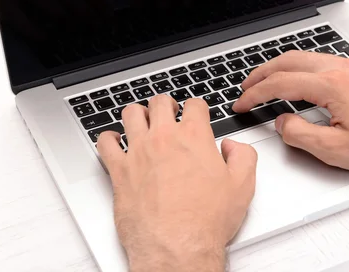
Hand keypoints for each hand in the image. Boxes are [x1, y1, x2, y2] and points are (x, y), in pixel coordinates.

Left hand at [97, 96, 256, 271]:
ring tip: (142, 120)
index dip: (197, 107)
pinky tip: (114, 141)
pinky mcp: (119, 170)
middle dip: (166, 104)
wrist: (177, 246)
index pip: (194, 105)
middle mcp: (163, 138)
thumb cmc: (204, 221)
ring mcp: (138, 152)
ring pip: (131, 114)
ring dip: (138, 114)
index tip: (196, 112)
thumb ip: (243, 156)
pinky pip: (105, 143)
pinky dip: (108, 138)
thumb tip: (233, 147)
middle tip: (168, 111)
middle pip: (159, 102)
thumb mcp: (242, 186)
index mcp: (193, 137)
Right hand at [232, 51, 348, 174]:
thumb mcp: (338, 151)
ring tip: (268, 80)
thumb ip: (300, 135)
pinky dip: (300, 67)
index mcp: (331, 85)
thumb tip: (282, 123)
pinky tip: (300, 79)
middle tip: (246, 86)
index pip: (279, 83)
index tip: (241, 103)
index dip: (254, 94)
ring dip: (280, 67)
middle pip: (288, 60)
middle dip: (261, 73)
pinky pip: (322, 60)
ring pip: (305, 57)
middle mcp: (341, 69)